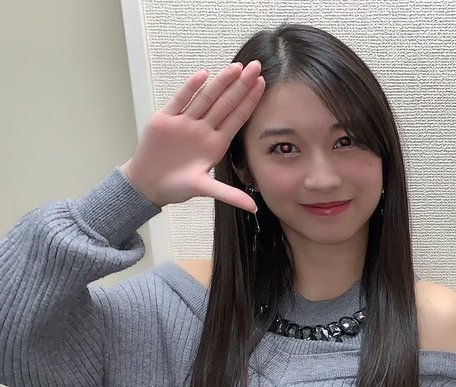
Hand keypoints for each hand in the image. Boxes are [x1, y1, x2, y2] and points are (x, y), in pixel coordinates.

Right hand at [120, 61, 265, 211]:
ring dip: (220, 83)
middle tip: (256, 66)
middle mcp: (203, 129)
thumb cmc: (178, 185)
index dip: (250, 101)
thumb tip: (254, 208)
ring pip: (206, 98)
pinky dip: (190, 88)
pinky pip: (180, 101)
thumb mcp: (206, 189)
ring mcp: (185, 122)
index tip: (263, 85)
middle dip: (241, 85)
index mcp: (216, 143)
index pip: (237, 117)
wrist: (148, 183)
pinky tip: (203, 75)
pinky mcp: (165, 119)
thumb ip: (229, 195)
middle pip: (225, 103)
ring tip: (236, 67)